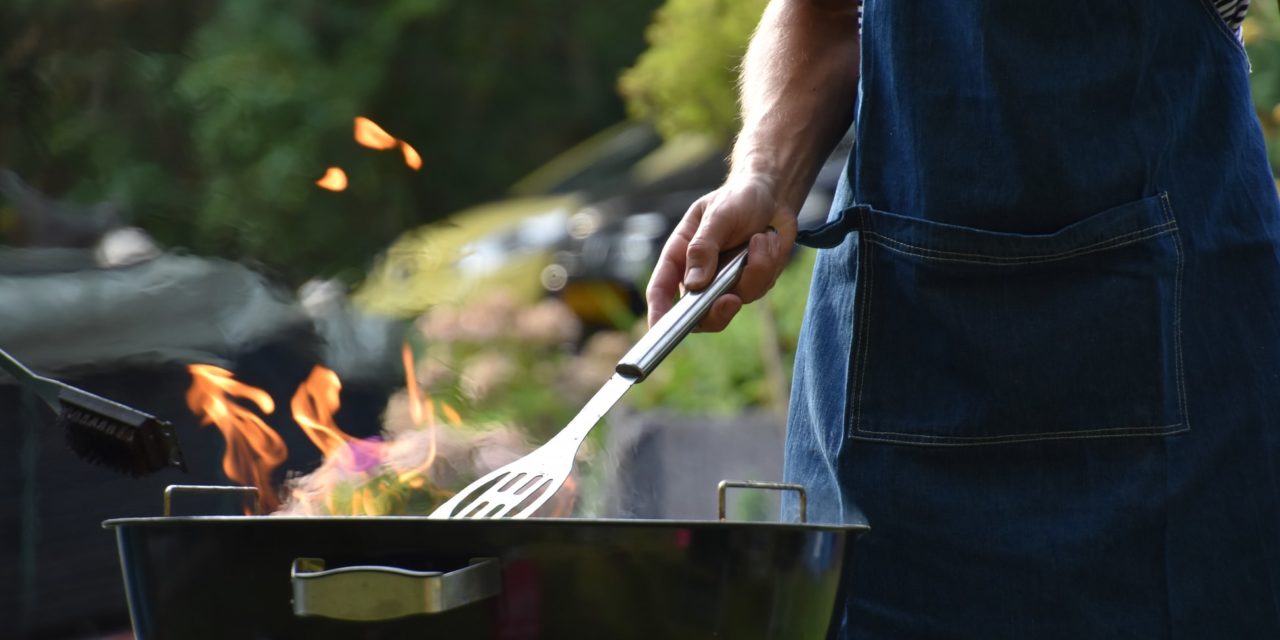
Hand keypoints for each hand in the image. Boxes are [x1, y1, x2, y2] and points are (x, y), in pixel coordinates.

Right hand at [645, 173, 796, 330]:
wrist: (773, 196)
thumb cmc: (737, 199)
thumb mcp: (718, 215)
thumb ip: (704, 247)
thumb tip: (694, 284)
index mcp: (680, 256)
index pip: (661, 290)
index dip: (658, 313)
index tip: (659, 330)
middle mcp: (699, 275)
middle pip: (698, 314)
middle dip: (716, 312)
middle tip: (730, 300)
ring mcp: (725, 282)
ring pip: (735, 300)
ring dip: (754, 270)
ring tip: (760, 238)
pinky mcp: (751, 283)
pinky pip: (759, 288)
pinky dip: (768, 264)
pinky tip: (768, 240)